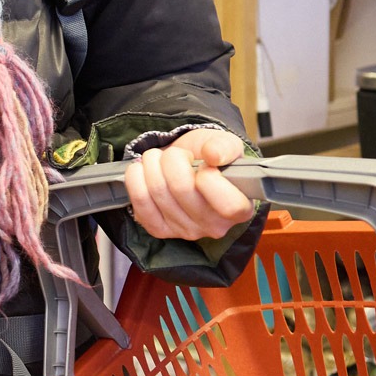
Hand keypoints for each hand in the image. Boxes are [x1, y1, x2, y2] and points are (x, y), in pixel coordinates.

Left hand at [123, 126, 255, 241]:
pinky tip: (143, 170)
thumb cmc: (209, 158)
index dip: (210, 178)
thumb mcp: (225, 144)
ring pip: (157, 191)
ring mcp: (185, 231)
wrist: (185, 165)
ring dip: (152, 164)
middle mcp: (214, 226)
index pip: (228, 205)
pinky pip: (139, 202)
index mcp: (240, 209)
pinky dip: (135, 178)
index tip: (204, 164)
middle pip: (182, 189)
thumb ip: (225, 147)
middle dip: (173, 159)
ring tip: (159, 158)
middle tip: (176, 154)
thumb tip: (213, 155)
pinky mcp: (160, 230)